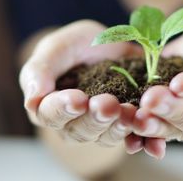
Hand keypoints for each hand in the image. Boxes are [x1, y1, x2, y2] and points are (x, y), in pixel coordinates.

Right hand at [19, 20, 142, 150]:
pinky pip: (132, 137)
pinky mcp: (124, 126)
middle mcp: (72, 124)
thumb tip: (31, 99)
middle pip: (80, 130)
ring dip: (118, 127)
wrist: (108, 44)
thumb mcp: (56, 48)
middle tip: (108, 104)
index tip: (78, 99)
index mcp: (48, 107)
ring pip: (106, 136)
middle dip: (95, 118)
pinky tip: (151, 135)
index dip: (63, 108)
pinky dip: (142, 138)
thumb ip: (40, 70)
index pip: (50, 114)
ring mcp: (99, 127)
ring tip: (130, 111)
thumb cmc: (73, 46)